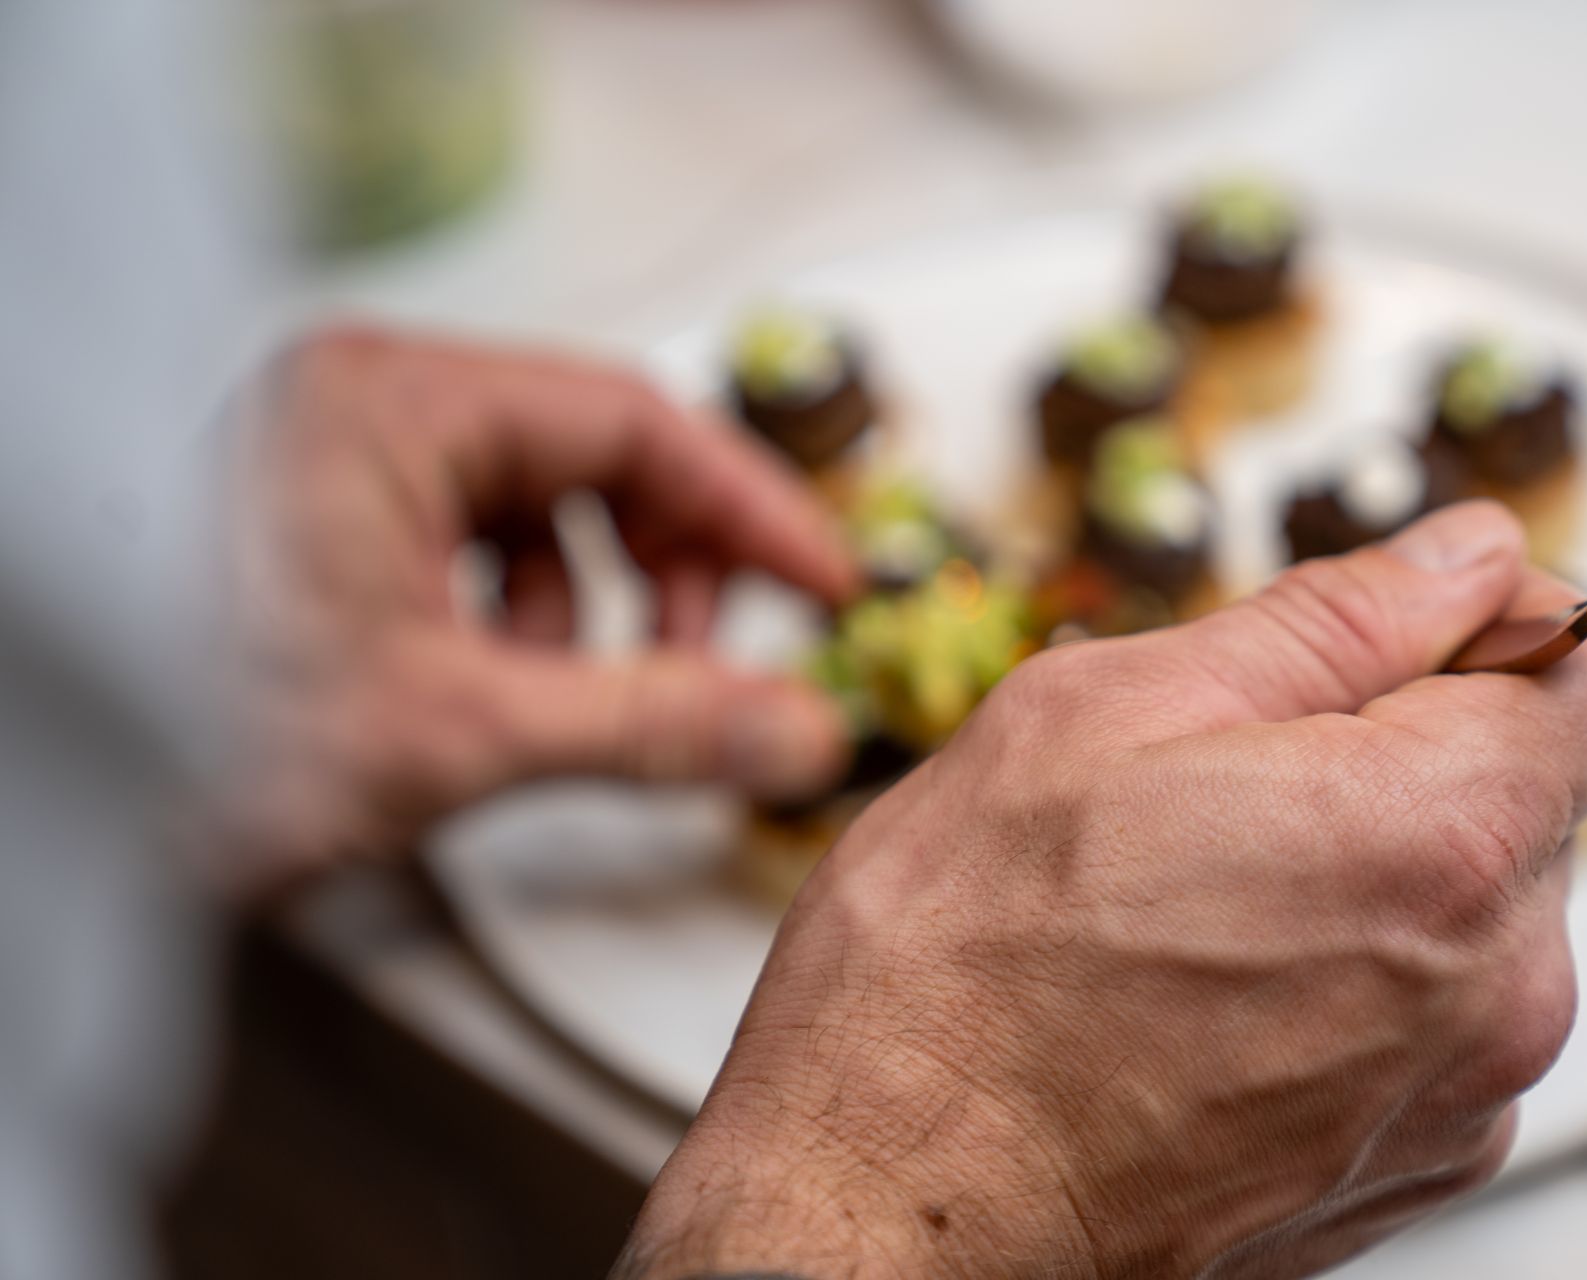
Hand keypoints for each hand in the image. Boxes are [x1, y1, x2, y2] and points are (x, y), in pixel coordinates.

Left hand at [217, 325, 858, 893]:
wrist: (35, 812)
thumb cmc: (182, 736)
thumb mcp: (459, 730)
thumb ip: (655, 723)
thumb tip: (792, 726)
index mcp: (391, 401)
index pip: (634, 420)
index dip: (750, 509)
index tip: (823, 577)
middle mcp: (357, 405)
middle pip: (588, 460)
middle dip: (663, 572)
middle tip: (710, 665)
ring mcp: (329, 463)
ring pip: (530, 509)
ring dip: (586, 609)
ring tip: (573, 699)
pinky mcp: (313, 528)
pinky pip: (465, 546)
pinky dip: (512, 622)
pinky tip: (496, 694)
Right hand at [624, 501, 1586, 1278]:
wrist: (886, 1203)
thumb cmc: (959, 974)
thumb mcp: (1109, 709)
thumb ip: (1332, 619)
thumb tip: (1462, 557)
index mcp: (1439, 836)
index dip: (1510, 624)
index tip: (1408, 632)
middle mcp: (1491, 987)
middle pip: (1528, 796)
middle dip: (1405, 749)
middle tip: (1223, 771)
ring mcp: (1457, 1097)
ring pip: (1470, 912)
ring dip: (1367, 868)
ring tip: (1190, 895)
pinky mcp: (1408, 1167)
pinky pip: (1429, 1021)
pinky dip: (1350, 979)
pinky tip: (1203, 986)